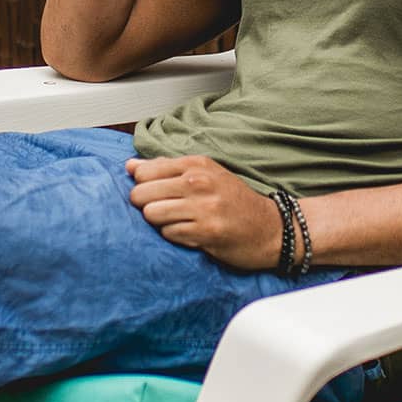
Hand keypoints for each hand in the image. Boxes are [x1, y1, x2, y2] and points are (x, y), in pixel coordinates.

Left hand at [126, 153, 281, 270]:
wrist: (271, 228)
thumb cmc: (234, 201)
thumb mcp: (205, 174)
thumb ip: (166, 169)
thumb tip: (130, 166)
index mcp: (196, 164)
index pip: (144, 171)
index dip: (142, 186)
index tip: (153, 195)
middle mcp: (198, 182)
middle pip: (141, 193)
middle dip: (145, 206)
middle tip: (162, 212)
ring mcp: (203, 207)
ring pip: (152, 214)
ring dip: (159, 223)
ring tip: (176, 223)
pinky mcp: (206, 232)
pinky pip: (169, 234)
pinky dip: (174, 237)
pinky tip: (189, 234)